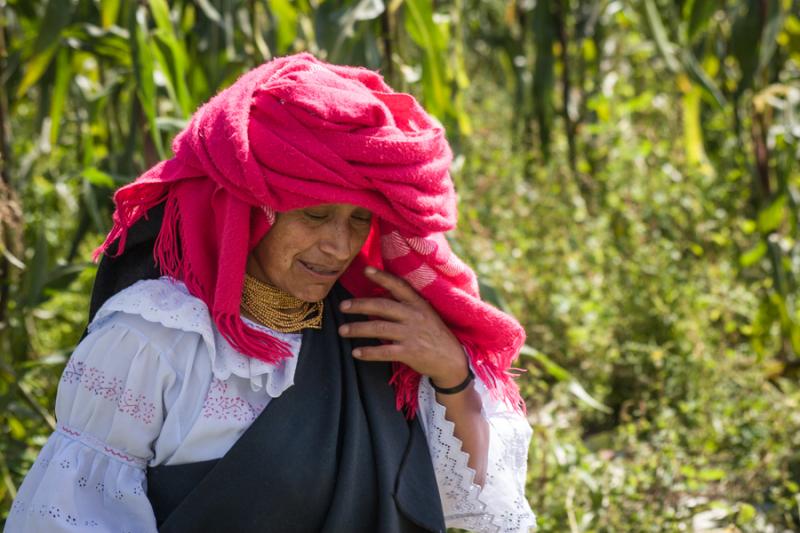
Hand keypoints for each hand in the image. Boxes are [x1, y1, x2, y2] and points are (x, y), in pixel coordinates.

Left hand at [338, 267, 469, 387]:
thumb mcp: (425, 315)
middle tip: (342, 306)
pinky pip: (384, 351)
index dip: (382, 277)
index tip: (366, 270)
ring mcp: (412, 334)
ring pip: (379, 328)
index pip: (399, 286)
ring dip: (358, 329)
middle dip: (360, 305)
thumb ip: (404, 307)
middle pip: (382, 306)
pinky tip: (356, 352)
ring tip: (342, 330)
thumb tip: (376, 301)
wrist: (452, 360)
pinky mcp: (410, 352)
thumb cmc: (434, 335)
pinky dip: (369, 352)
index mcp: (418, 304)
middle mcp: (414, 316)